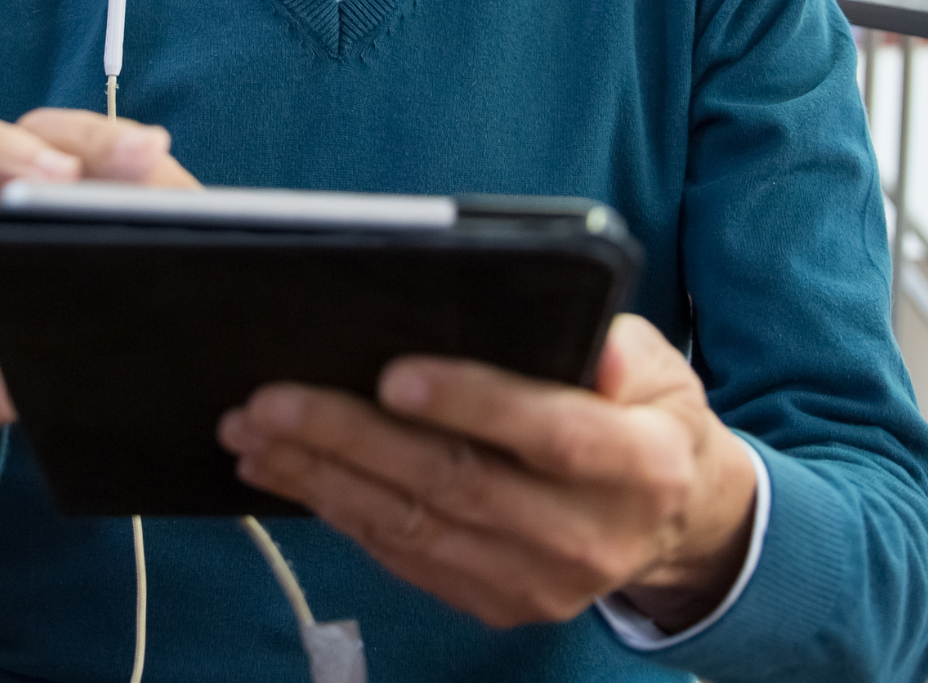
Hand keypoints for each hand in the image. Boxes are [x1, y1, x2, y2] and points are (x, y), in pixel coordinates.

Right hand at [0, 106, 198, 502]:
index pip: (61, 131)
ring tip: (38, 186)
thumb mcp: (93, 304)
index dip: (104, 135)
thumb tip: (201, 229)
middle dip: (47, 131)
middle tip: (87, 168)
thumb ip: (136, 254)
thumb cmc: (28, 348)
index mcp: (26, 185)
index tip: (153, 152)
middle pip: (12, 111)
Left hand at [216, 315, 757, 631]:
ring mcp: (539, 581)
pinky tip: (288, 472)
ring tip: (253, 431)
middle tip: (273, 398)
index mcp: (642, 465)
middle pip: (456, 484)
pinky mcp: (497, 601)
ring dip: (321, 477)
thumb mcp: (660, 366)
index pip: (552, 434)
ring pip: (412, 527)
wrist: (674, 522)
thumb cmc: (647, 418)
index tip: (393, 373)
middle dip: (352, 438)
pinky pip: (403, 557)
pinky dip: (338, 512)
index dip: (473, 402)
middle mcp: (590, 536)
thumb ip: (617, 344)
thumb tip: (566, 327)